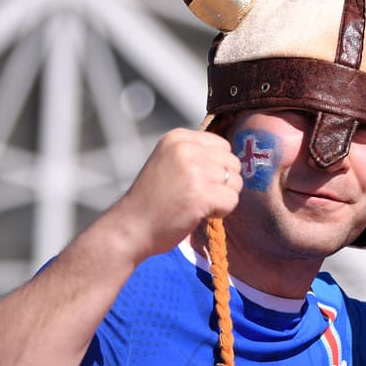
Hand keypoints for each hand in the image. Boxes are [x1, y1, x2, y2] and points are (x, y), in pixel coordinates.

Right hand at [107, 128, 240, 261]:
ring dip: (222, 198)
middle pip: (233, 162)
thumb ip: (196, 155)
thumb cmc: (151, 200)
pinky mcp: (202, 194)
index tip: (196, 182)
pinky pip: (232, 200)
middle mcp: (186, 148)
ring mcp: (195, 170)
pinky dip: (221, 212)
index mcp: (178, 138)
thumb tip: (232, 160)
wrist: (130, 227)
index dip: (216, 167)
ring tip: (198, 205)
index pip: (222, 146)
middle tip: (199, 196)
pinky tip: (199, 214)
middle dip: (223, 183)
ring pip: (236, 182)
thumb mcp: (169, 163)